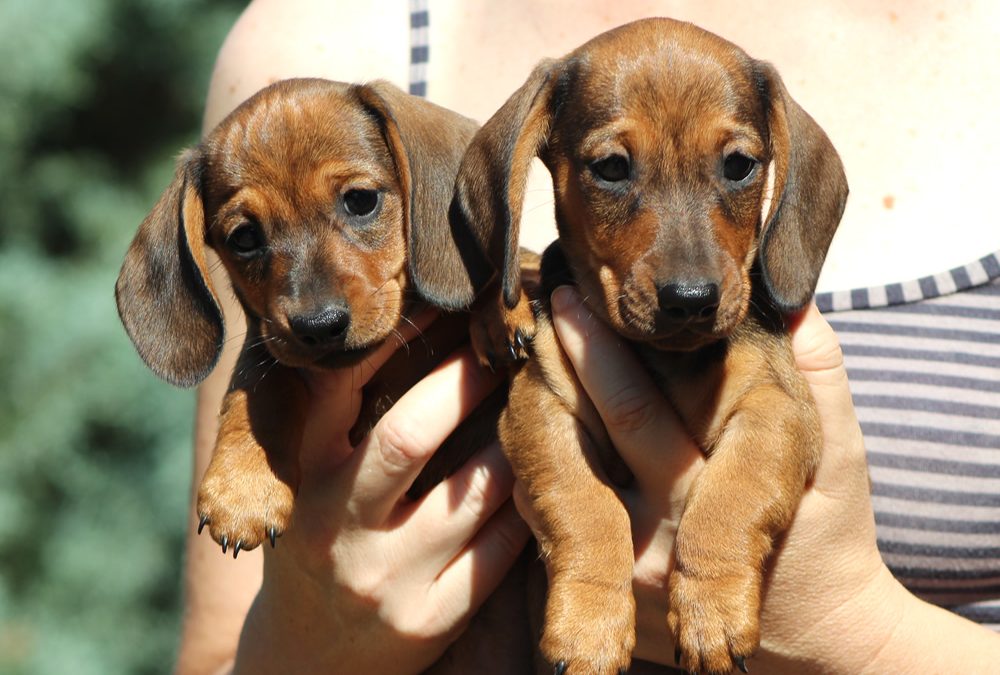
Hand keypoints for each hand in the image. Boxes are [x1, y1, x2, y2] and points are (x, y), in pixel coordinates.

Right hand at [232, 323, 529, 674]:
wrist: (303, 660)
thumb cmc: (317, 547)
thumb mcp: (309, 485)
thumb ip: (341, 425)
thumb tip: (411, 333)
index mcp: (303, 479)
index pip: (338, 390)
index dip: (391, 341)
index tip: (438, 306)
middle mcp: (335, 525)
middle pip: (408, 435)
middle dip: (467, 381)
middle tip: (509, 349)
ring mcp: (384, 578)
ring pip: (472, 493)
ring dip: (515, 444)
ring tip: (542, 407)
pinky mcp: (428, 622)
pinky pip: (497, 553)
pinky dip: (527, 509)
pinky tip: (544, 483)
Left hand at [550, 286, 892, 672]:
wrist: (815, 632)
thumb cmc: (830, 530)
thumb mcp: (839, 451)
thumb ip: (819, 370)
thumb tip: (793, 294)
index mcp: (708, 494)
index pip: (632, 409)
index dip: (595, 349)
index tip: (570, 297)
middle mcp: (654, 534)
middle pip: (581, 434)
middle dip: (555, 361)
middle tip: (538, 303)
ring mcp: (622, 570)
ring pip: (555, 472)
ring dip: (540, 406)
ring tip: (532, 344)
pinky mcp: (605, 590)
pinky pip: (554, 515)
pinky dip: (544, 460)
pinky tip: (541, 409)